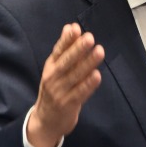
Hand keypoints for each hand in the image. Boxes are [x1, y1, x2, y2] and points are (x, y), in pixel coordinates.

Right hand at [27, 23, 103, 146]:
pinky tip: (97, 75)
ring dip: (88, 63)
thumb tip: (71, 26)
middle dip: (78, 49)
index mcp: (50, 66)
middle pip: (66, 62)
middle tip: (90, 38)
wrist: (46, 121)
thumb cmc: (54, 89)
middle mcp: (53, 77)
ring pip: (75, 76)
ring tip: (99, 51)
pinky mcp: (68, 104)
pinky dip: (88, 84)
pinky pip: (80, 93)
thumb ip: (64, 49)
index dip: (66, 39)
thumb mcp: (55, 68)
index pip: (58, 50)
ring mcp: (60, 91)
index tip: (75, 28)